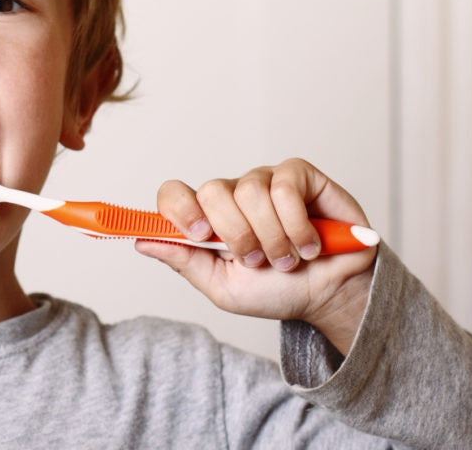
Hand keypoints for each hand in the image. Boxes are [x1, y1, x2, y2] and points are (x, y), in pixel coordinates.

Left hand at [135, 158, 376, 353]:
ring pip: (250, 192)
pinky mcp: (299, 175)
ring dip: (272, 238)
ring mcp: (265, 180)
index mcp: (208, 219)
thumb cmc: (278, 291)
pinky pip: (284, 187)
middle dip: (237, 236)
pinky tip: (309, 243)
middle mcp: (233, 194)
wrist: (331, 295)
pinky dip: (297, 225)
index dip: (179, 208)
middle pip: (212, 191)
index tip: (199, 235)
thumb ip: (185, 262)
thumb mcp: (224, 288)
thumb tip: (141, 242)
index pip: (174, 193)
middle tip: (257, 261)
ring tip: (287, 259)